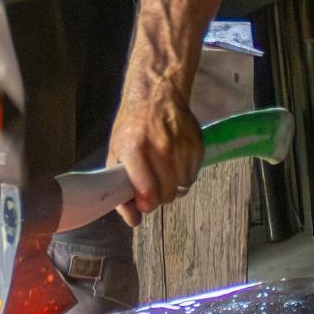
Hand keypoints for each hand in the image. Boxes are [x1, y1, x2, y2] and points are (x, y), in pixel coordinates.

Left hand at [108, 93, 202, 226]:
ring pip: (182, 188)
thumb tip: (134, 220)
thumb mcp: (116, 153)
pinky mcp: (197, 144)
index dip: (145, 204)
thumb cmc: (132, 126)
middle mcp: (160, 148)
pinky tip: (175, 162)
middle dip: (159, 197)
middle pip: (167, 195)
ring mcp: (181, 146)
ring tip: (164, 172)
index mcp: (134, 150)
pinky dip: (184, 175)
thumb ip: (120, 188)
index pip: (148, 194)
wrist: (156, 93)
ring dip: (173, 187)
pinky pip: (193, 175)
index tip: (142, 201)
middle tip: (153, 186)